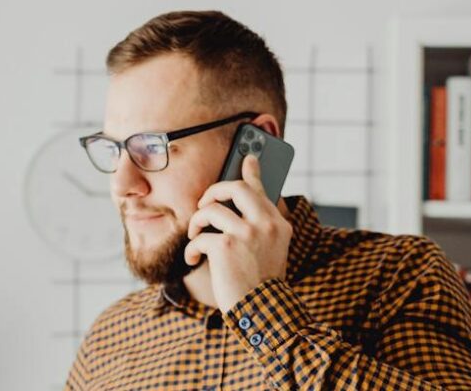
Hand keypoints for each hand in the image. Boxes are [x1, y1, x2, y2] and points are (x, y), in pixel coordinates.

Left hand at [185, 154, 292, 311]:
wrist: (264, 312)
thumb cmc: (261, 285)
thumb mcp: (269, 251)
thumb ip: (259, 227)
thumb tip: (240, 205)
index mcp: (279, 224)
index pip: (262, 189)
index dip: (252, 170)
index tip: (247, 157)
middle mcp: (266, 224)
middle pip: (236, 188)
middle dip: (214, 191)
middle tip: (204, 204)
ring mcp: (247, 233)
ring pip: (212, 209)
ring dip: (197, 222)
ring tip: (195, 236)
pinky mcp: (226, 246)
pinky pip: (200, 237)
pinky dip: (192, 250)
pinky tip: (193, 261)